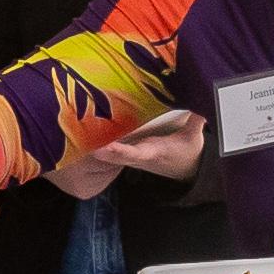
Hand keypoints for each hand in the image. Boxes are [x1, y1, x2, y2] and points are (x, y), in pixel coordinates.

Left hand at [87, 113, 206, 180]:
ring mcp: (127, 153)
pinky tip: (77, 119)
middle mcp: (135, 154)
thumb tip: (203, 104)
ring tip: (70, 123)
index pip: (134, 153)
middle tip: (75, 132)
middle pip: (110, 152)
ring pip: (104, 148)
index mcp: (152, 151)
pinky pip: (106, 142)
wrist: (181, 168)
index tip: (103, 148)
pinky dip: (93, 134)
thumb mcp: (194, 138)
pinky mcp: (123, 149)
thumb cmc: (186, 151)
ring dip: (89, 139)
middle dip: (93, 143)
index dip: (119, 151)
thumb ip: (197, 122)